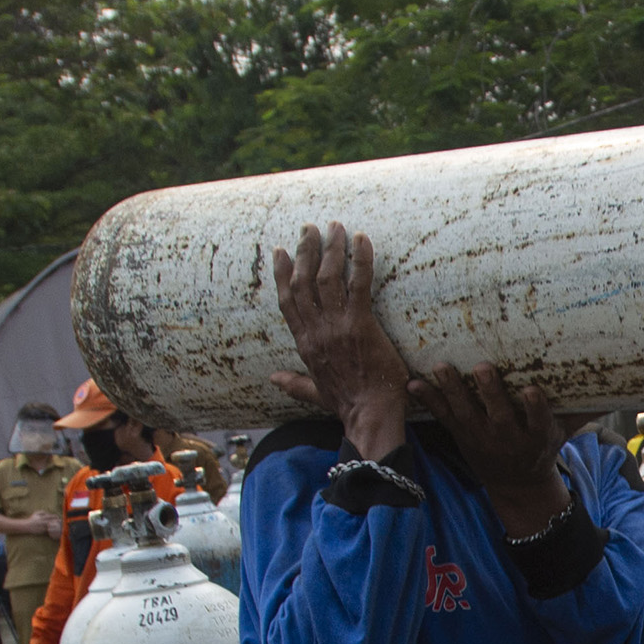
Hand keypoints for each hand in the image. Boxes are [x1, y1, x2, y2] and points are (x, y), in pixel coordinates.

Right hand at [268, 221, 413, 455]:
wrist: (370, 416)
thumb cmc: (349, 405)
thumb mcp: (316, 393)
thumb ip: (294, 383)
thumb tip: (273, 379)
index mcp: (305, 343)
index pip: (287, 300)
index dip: (281, 272)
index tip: (280, 250)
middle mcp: (316, 331)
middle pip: (303, 281)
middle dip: (305, 250)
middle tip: (310, 228)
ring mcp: (337, 326)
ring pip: (327, 277)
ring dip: (331, 248)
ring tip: (335, 227)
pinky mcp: (361, 325)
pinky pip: (359, 283)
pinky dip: (360, 259)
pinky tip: (361, 240)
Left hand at [418, 364, 566, 538]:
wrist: (516, 485)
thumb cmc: (542, 449)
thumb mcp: (563, 434)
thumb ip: (581, 411)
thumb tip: (617, 388)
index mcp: (535, 438)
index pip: (539, 422)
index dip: (535, 408)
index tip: (532, 391)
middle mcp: (507, 439)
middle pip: (499, 416)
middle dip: (491, 393)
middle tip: (484, 368)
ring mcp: (480, 439)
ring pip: (465, 414)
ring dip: (452, 390)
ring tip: (441, 367)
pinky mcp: (460, 436)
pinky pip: (442, 418)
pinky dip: (428, 401)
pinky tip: (413, 383)